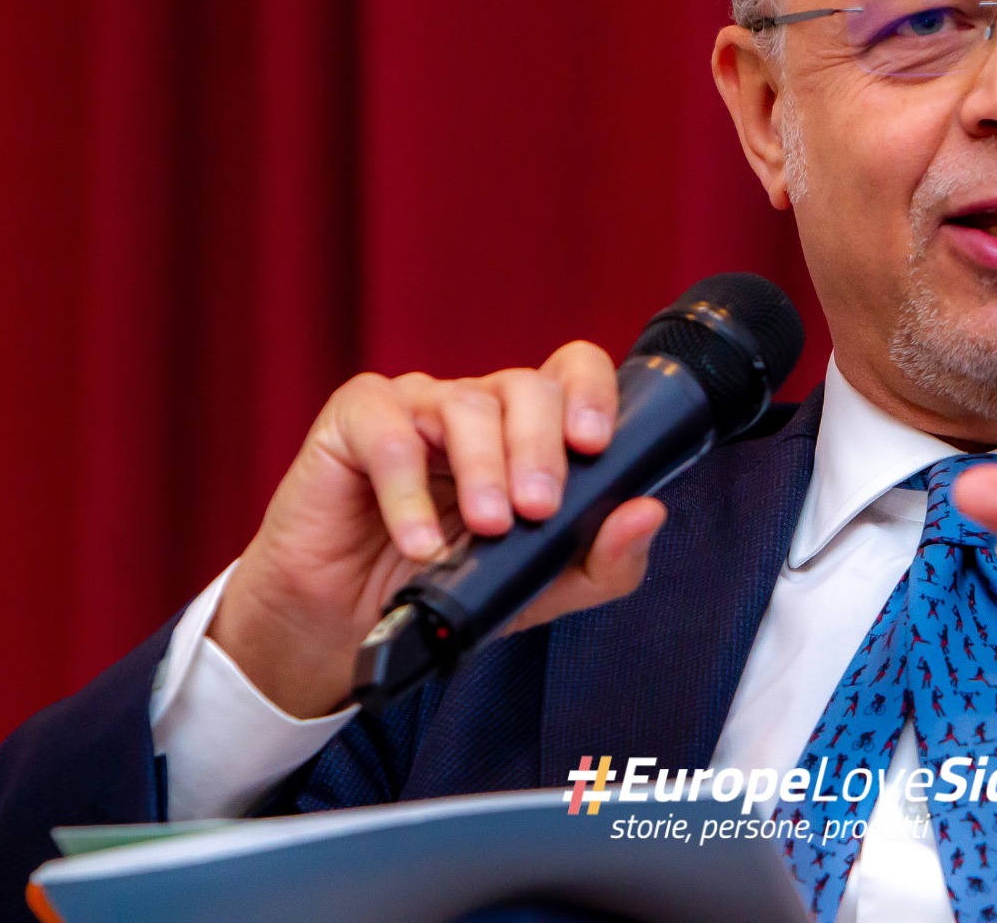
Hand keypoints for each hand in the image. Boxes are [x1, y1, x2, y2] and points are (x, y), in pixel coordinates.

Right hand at [209, 342, 666, 717]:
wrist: (347, 624)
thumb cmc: (446, 587)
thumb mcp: (539, 589)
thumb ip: (602, 560)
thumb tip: (649, 513)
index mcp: (528, 429)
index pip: (572, 371)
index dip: (592, 393)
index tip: (595, 445)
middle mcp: (478, 406)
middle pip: (527, 387)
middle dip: (541, 447)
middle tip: (537, 509)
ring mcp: (416, 406)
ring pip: (466, 406)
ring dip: (484, 471)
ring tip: (487, 529)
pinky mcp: (355, 421)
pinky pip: (389, 433)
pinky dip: (408, 492)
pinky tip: (419, 542)